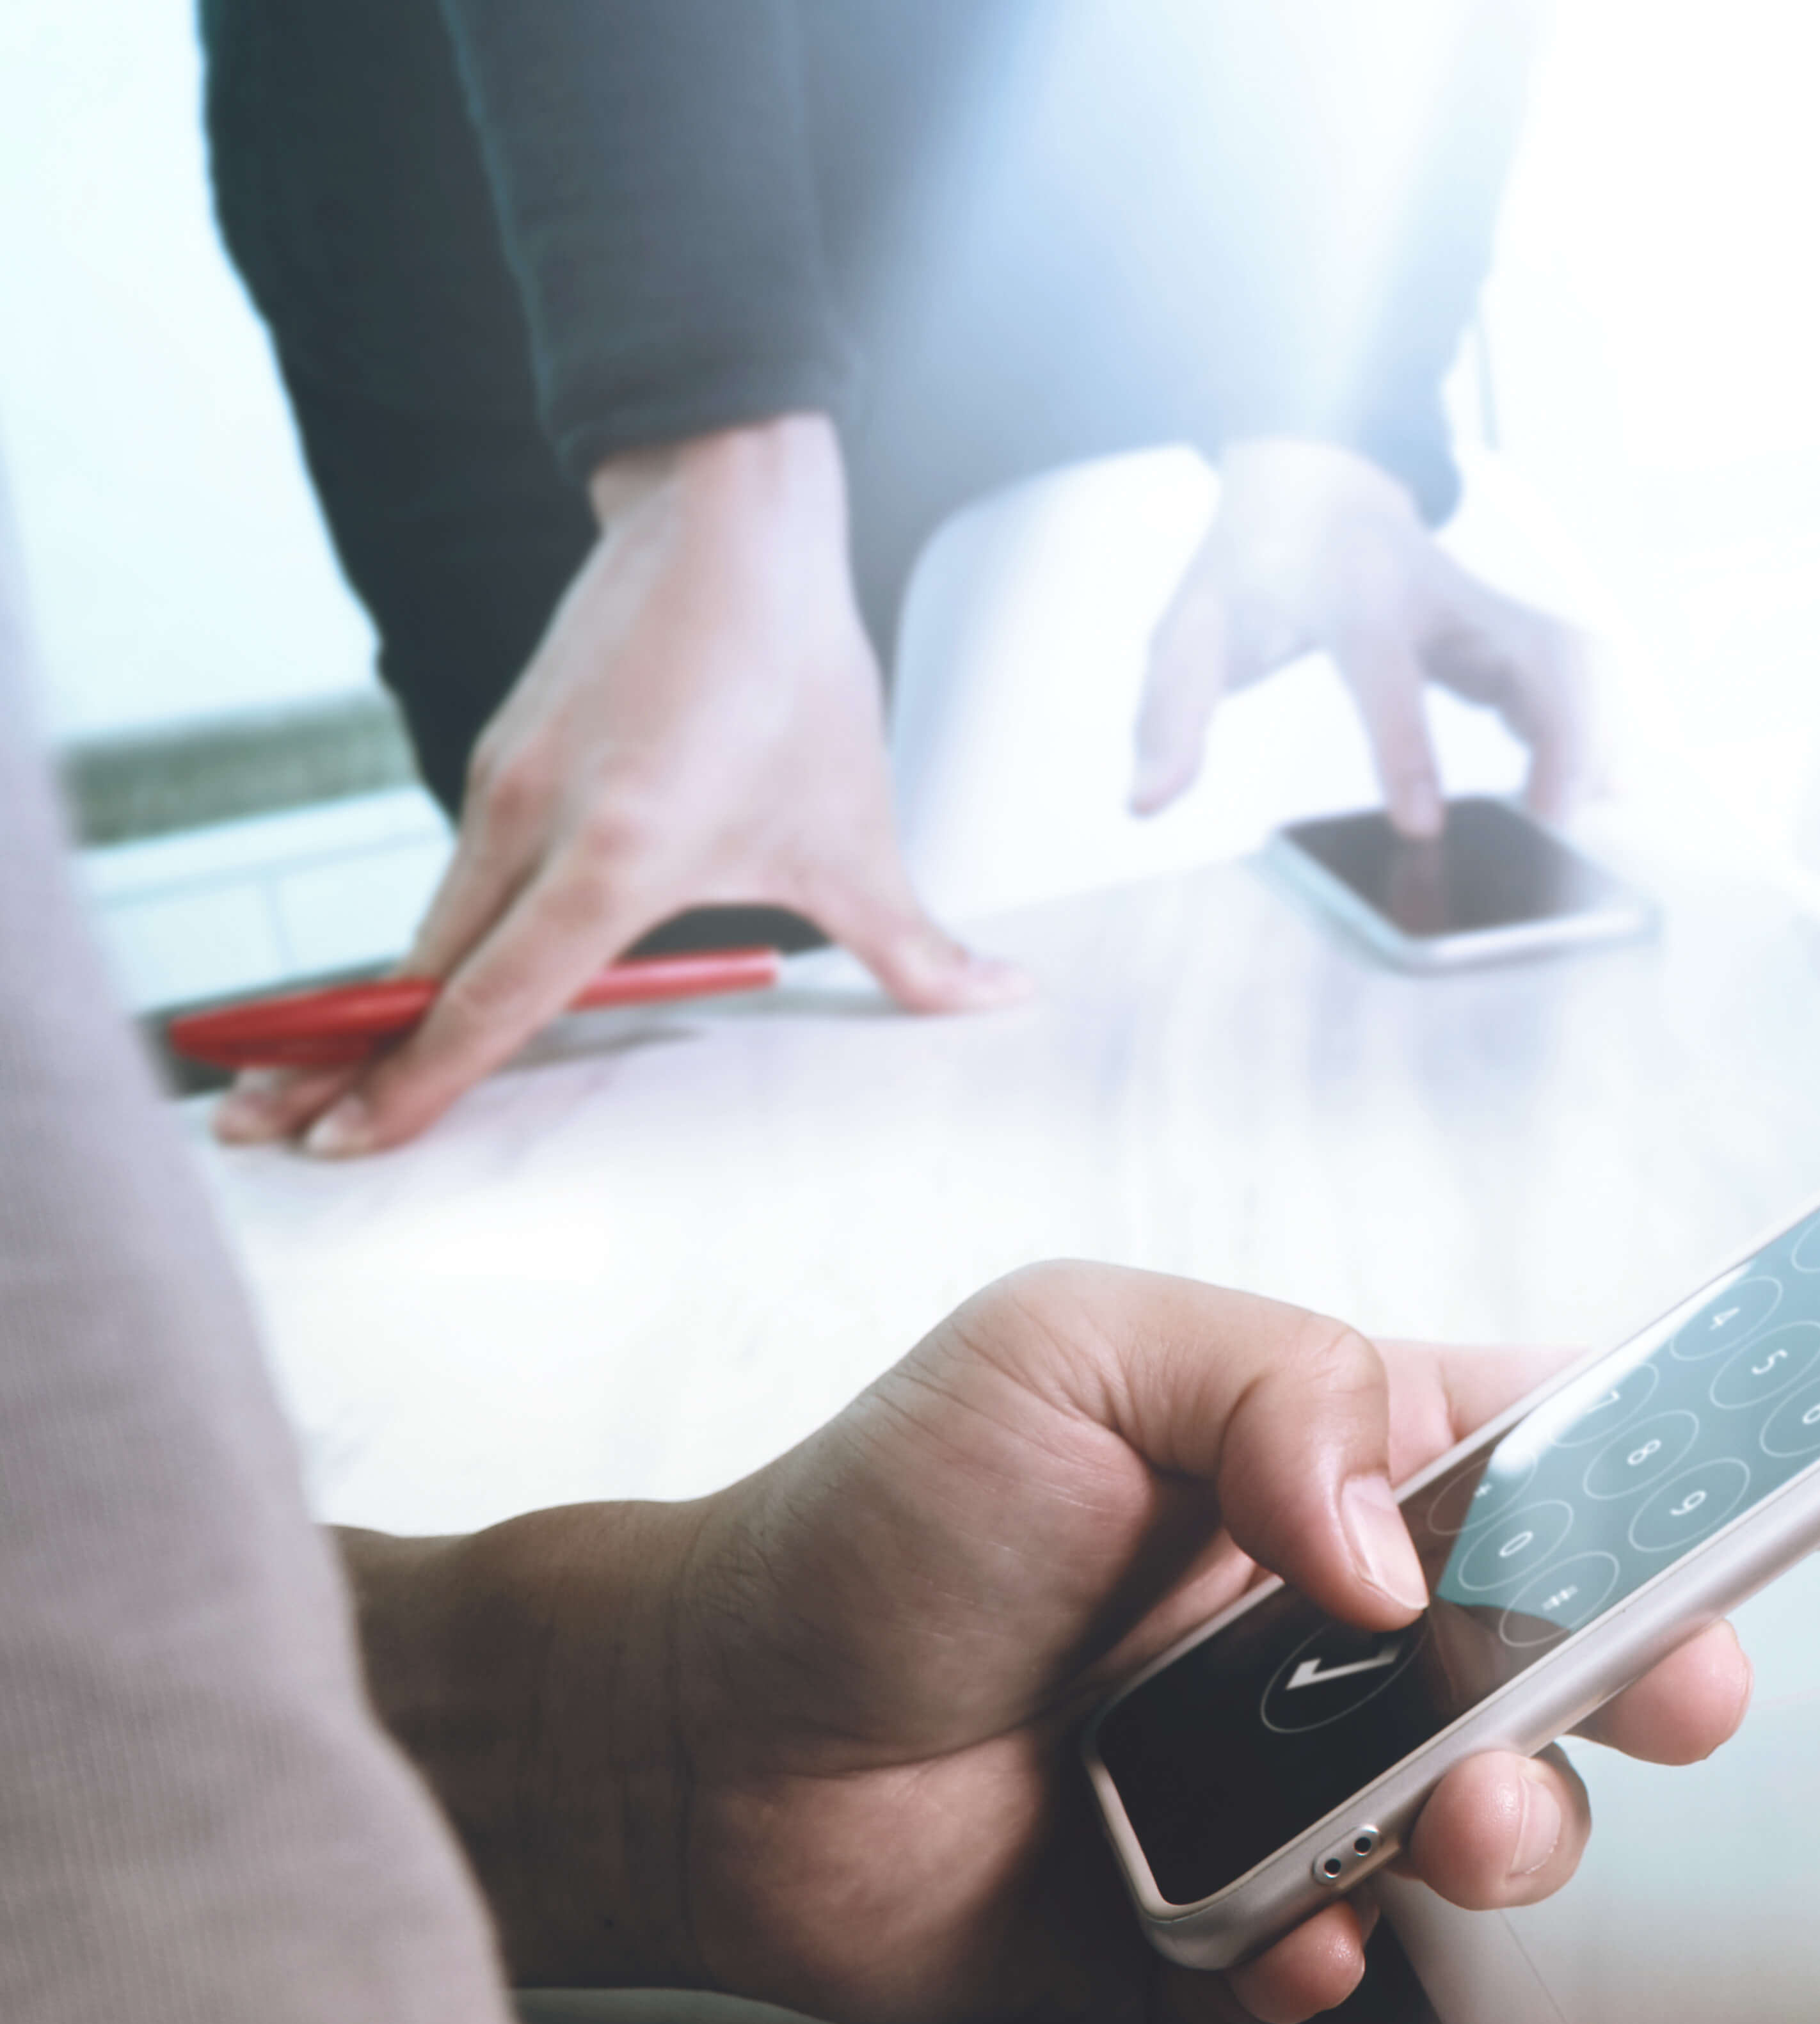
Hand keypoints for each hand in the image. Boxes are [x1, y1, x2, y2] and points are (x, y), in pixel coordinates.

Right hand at [217, 416, 1024, 1158]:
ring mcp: (500, 785)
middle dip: (334, 1065)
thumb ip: (917, 945)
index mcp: (615, 855)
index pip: (494, 1000)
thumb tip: (1004, 1002)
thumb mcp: (858, 828)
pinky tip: (403, 999)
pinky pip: (459, 878)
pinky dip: (424, 946)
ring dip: (363, 1010)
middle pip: (419, 976)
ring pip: (431, 928)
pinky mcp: (499, 759)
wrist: (722, 523)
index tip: (337, 1144)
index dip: (415, 1082)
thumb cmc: (792, 676)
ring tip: (291, 1084)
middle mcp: (531, 823)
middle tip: (254, 1138)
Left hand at [349, 1264, 1756, 2023]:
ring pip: (1509, 1814)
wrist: (710, 1748)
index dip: (1715, 1464)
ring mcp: (1312, 1782)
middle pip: (1592, 1645)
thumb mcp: (1074, 1352)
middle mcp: (1360, 1629)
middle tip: (1673, 1687)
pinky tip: (1279, 1930)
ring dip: (1523, 1823)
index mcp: (1351, 1467)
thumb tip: (1401, 1558)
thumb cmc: (882, 1518)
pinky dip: (1342, 1953)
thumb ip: (1277, 1388)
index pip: (1579, 1446)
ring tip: (1451, 1817)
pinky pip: (1357, 1959)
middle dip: (1668, 1668)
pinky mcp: (1244, 1928)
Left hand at [1130, 437, 1591, 837]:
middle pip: (1532, 653)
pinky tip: (1605, 787)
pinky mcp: (1512, 621)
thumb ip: (1168, 712)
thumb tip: (1145, 802)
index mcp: (1352, 593)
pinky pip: (1579, 670)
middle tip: (1553, 829)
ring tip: (1584, 821)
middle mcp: (1438, 591)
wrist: (1311, 485)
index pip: (1387, 670)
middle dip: (1560, 739)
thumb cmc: (1253, 568)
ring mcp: (1485, 602)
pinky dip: (1601, 724)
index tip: (1424, 828)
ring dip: (1594, 735)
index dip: (1407, 748)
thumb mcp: (1190, 629)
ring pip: (1573, 657)